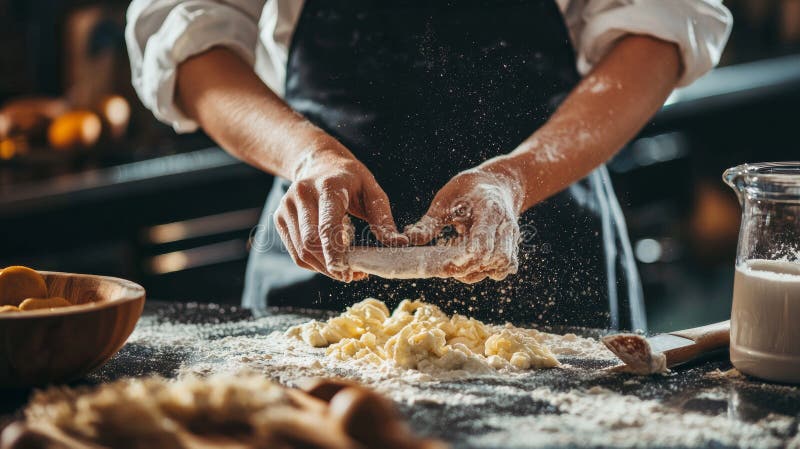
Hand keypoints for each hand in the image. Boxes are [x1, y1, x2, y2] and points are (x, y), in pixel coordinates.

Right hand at [273, 139, 407, 281]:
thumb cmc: (351, 179)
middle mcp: (302, 194)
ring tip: (345, 271)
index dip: (334, 252)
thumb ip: (383, 219)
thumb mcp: (373, 191)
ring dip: (324, 268)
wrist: (319, 163)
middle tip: (353, 275)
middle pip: (311, 242)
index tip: (345, 272)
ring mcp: (286, 206)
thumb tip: (397, 244)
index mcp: (327, 187)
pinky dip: (314, 264)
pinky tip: (330, 263)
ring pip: (302, 251)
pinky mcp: (280, 218)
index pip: (327, 225)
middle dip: (332, 265)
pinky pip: (296, 252)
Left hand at [404, 163, 522, 282]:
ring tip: (457, 263)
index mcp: (490, 209)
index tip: (448, 263)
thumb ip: (428, 223)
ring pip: (501, 267)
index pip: (484, 241)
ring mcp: (512, 237)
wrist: (496, 183)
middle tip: (446, 266)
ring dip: (478, 271)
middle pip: (495, 258)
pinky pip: (504, 269)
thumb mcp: (444, 200)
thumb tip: (409, 239)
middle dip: (470, 268)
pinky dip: (487, 272)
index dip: (467, 257)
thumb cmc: (466, 190)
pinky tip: (470, 264)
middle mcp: (505, 225)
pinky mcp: (511, 247)